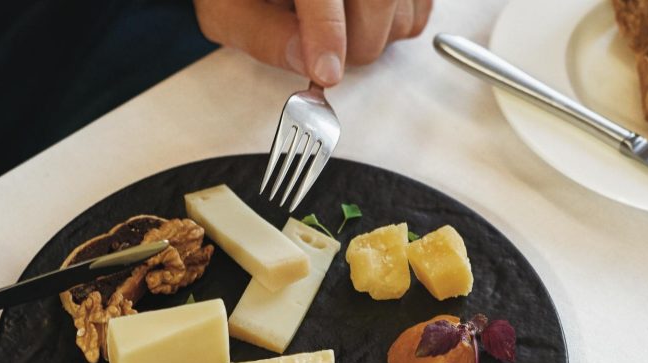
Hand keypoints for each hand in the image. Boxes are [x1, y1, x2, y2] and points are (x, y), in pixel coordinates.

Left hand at [194, 0, 431, 85]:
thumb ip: (263, 33)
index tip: (324, 71)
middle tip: (322, 54)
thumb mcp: (230, 8)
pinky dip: (391, 30)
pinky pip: (417, 16)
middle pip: (379, 4)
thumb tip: (304, 61)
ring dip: (370, 39)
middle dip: (351, 46)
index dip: (327, 35)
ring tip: (334, 23)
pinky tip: (358, 17)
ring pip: (402, 18)